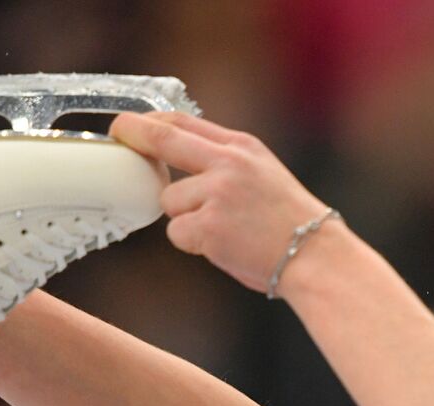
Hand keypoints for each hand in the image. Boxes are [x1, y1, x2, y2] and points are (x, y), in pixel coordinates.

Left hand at [109, 111, 338, 293]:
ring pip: (169, 201)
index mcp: (242, 146)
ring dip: (185, 218)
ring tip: (223, 230)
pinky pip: (178, 233)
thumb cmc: (290, 223)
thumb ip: (224, 162)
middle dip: (132, 134)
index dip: (148, 121)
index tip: (128, 125)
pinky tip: (222, 246)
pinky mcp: (210, 226)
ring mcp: (218, 193)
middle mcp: (228, 163)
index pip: (183, 121)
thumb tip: (176, 160)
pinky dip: (193, 244)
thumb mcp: (263, 174)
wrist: (316, 256)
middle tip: (117, 134)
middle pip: (163, 139)